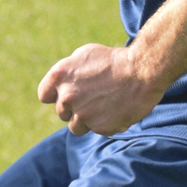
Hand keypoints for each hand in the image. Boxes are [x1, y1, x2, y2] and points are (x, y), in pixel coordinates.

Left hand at [38, 42, 160, 137]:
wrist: (141, 72)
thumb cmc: (114, 60)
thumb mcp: (83, 56)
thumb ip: (67, 73)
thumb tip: (60, 86)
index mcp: (59, 76)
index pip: (44, 96)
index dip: (56, 95)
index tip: (69, 93)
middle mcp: (67, 97)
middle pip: (62, 112)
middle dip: (75, 107)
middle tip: (95, 97)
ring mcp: (82, 114)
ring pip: (75, 127)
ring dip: (87, 120)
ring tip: (104, 106)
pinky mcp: (98, 127)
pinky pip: (97, 130)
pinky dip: (105, 124)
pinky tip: (117, 110)